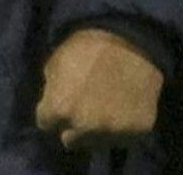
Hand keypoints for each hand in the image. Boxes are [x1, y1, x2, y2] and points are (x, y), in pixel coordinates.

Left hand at [35, 27, 162, 150]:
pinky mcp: (137, 133)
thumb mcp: (57, 60)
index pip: (46, 124)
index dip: (53, 113)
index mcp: (59, 109)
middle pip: (70, 140)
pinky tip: (124, 108)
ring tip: (106, 106)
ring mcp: (112, 133)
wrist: (135, 41)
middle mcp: (83, 127)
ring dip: (98, 129)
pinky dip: (122, 126)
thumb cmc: (90, 45)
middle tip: (84, 108)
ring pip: (97, 142)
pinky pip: (123, 137)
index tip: (62, 104)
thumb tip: (49, 103)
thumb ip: (51, 88)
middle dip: (74, 126)